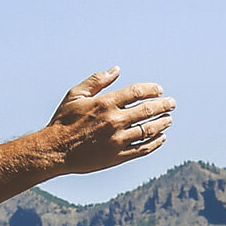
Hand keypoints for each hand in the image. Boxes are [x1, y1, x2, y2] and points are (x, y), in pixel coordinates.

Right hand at [43, 67, 174, 174]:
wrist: (54, 151)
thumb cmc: (63, 121)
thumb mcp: (75, 95)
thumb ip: (97, 80)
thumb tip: (116, 69)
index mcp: (105, 103)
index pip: (137, 92)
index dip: (152, 90)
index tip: (159, 90)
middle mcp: (114, 121)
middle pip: (147, 110)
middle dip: (163, 105)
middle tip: (171, 104)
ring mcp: (117, 140)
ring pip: (148, 130)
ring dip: (162, 123)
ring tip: (168, 119)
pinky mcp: (117, 156)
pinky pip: (143, 148)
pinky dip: (155, 143)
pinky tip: (161, 138)